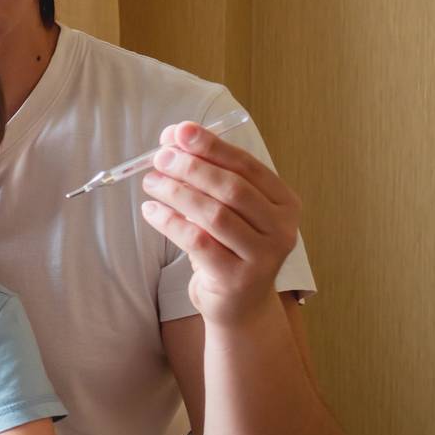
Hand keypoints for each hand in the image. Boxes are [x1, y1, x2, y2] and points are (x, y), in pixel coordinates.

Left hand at [139, 119, 301, 326]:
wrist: (238, 303)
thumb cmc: (228, 245)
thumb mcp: (223, 206)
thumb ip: (205, 171)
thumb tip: (173, 135)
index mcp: (284, 202)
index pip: (247, 166)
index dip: (212, 146)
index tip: (181, 131)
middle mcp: (281, 228)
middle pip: (232, 188)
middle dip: (192, 168)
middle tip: (160, 158)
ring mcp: (263, 256)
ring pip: (215, 215)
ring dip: (177, 193)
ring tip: (151, 182)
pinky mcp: (236, 278)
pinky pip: (198, 243)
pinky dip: (170, 222)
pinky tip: (151, 210)